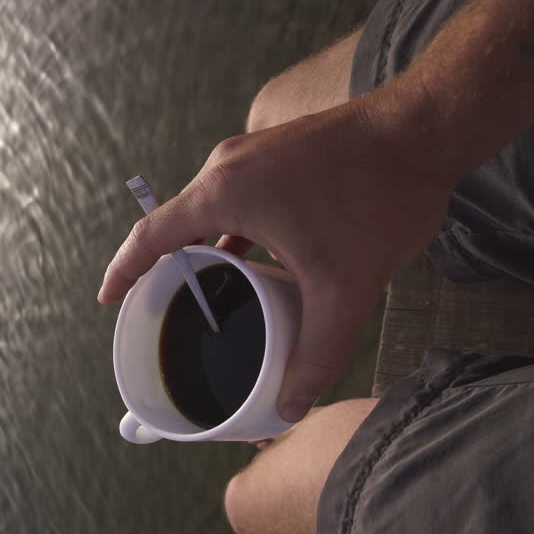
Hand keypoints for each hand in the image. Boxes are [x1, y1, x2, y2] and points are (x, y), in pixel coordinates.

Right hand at [98, 97, 455, 420]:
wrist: (426, 128)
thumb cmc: (380, 196)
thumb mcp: (345, 288)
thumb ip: (317, 352)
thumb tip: (293, 406)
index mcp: (223, 194)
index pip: (150, 237)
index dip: (123, 271)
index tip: (107, 300)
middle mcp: (228, 167)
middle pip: (177, 222)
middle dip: (166, 268)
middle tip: (163, 307)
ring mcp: (253, 153)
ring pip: (210, 208)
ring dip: (206, 247)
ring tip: (210, 290)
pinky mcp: (278, 150)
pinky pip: (237, 195)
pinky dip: (233, 228)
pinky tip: (257, 257)